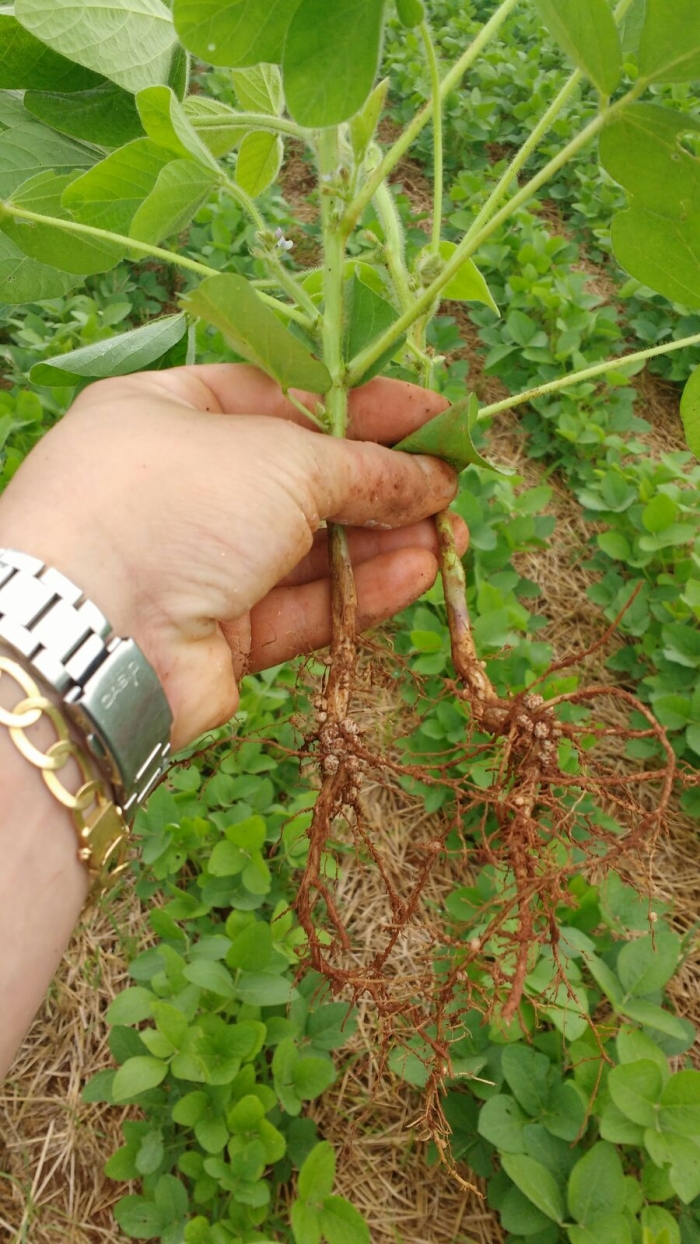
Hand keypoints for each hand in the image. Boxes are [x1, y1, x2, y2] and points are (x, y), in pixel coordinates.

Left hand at [0, 365, 466, 748]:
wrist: (95, 634)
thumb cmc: (176, 503)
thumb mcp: (279, 458)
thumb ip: (362, 466)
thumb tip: (428, 477)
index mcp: (168, 413)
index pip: (282, 396)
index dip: (363, 406)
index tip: (436, 418)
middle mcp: (179, 486)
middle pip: (300, 477)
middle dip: (381, 484)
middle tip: (452, 489)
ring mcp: (194, 563)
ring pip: (305, 549)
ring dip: (380, 543)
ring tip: (449, 539)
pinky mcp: (215, 636)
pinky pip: (297, 607)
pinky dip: (355, 593)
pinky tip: (416, 576)